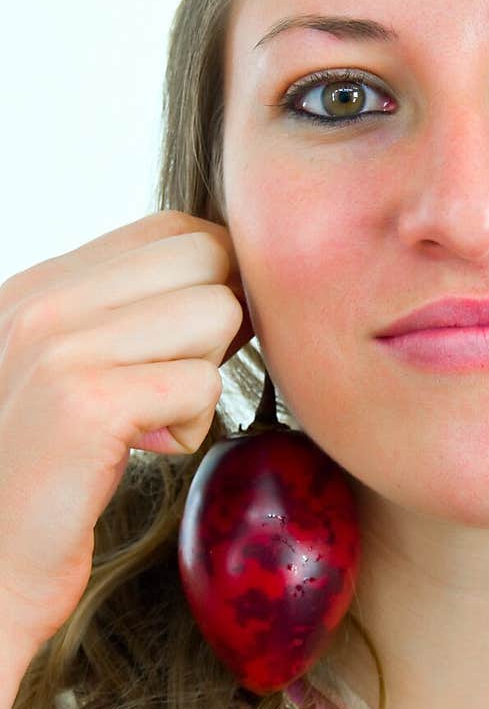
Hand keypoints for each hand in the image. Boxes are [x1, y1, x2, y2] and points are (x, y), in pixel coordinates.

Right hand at [0, 210, 252, 652]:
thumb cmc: (46, 479)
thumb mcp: (69, 370)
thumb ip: (126, 315)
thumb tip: (230, 276)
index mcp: (38, 286)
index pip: (174, 229)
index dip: (213, 281)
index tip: (192, 345)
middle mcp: (41, 303)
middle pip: (207, 259)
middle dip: (216, 327)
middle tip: (170, 386)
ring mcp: (57, 348)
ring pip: (216, 315)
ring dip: (201, 381)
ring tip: (147, 422)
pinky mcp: (84, 404)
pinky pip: (203, 383)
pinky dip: (190, 427)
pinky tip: (140, 452)